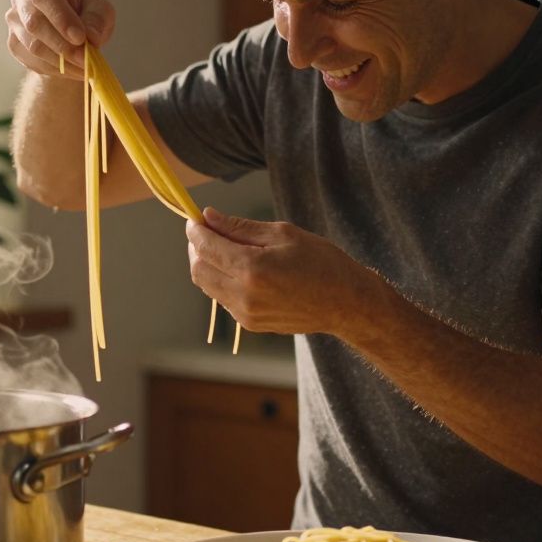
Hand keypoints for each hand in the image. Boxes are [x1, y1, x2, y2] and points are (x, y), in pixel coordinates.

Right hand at [6, 0, 115, 79]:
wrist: (69, 32)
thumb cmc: (85, 13)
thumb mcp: (100, 9)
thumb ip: (98, 19)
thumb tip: (91, 37)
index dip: (60, 17)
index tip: (80, 37)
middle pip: (34, 22)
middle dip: (63, 45)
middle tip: (85, 59)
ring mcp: (14, 19)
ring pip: (33, 45)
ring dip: (61, 61)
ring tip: (84, 68)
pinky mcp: (13, 43)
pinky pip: (32, 60)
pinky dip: (55, 69)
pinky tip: (72, 69)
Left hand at [185, 207, 368, 335]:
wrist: (346, 303)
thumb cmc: (321, 261)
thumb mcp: (282, 233)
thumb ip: (239, 227)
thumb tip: (209, 217)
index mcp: (253, 269)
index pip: (206, 247)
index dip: (195, 230)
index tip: (195, 219)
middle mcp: (244, 295)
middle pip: (198, 270)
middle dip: (196, 248)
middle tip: (207, 232)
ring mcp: (246, 314)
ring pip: (207, 286)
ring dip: (208, 265)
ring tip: (225, 248)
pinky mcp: (250, 324)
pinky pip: (223, 299)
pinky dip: (222, 280)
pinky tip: (241, 269)